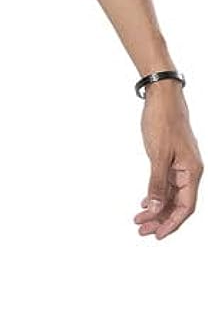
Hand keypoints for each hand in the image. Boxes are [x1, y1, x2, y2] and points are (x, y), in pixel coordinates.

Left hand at [133, 81, 202, 238]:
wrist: (162, 96)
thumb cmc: (163, 120)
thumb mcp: (158, 154)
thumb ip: (157, 183)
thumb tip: (156, 209)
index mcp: (192, 172)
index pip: (185, 207)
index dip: (172, 223)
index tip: (157, 235)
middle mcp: (189, 171)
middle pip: (178, 204)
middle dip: (160, 219)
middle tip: (141, 230)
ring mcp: (181, 165)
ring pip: (171, 194)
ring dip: (156, 208)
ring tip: (139, 220)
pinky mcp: (171, 159)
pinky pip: (166, 183)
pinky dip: (156, 193)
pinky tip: (145, 202)